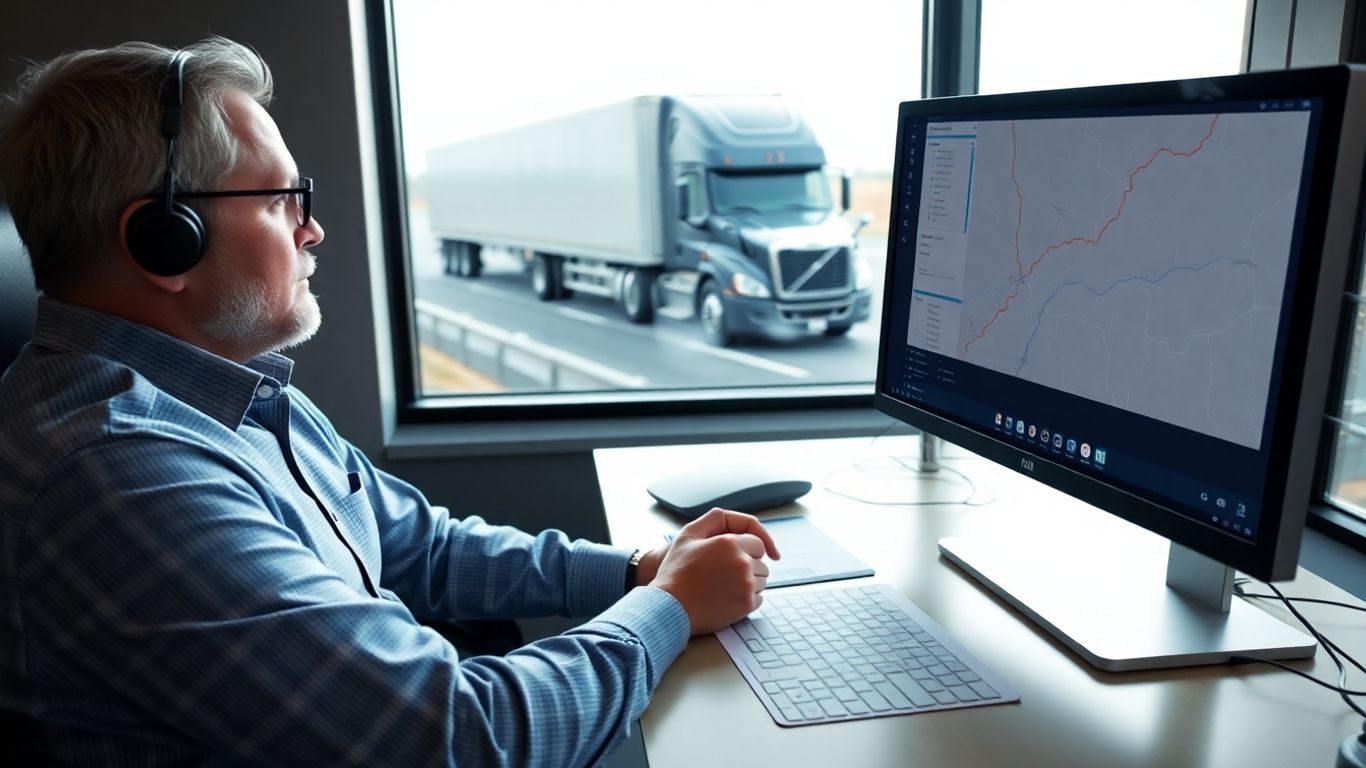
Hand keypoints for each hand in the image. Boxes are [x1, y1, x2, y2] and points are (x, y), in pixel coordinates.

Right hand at [651, 508, 780, 634]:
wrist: (669, 606)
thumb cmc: (675, 572)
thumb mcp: (688, 535)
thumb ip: (715, 520)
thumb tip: (738, 525)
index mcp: (729, 543)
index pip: (758, 543)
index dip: (749, 548)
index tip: (744, 556)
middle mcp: (741, 562)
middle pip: (762, 563)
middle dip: (749, 566)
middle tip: (726, 573)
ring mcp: (745, 584)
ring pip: (762, 581)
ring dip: (749, 582)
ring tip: (724, 586)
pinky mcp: (745, 604)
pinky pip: (759, 599)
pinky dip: (747, 599)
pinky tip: (727, 598)